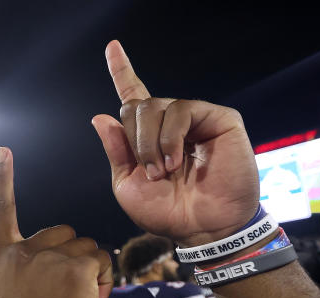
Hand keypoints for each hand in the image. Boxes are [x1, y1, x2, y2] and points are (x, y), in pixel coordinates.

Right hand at [0, 147, 112, 297]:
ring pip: (86, 247)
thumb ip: (22, 270)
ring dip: (90, 271)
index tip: (4, 151)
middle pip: (63, 233)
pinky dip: (103, 281)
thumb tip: (49, 262)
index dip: (4, 179)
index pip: (2, 210)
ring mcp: (49, 256)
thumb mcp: (7, 296)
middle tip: (69, 291)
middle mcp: (22, 250)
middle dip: (73, 257)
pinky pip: (102, 261)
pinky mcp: (76, 267)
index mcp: (0, 256)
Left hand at [91, 40, 260, 246]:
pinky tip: (176, 160)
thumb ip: (116, 152)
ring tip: (164, 171)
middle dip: (135, 139)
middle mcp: (172, 124)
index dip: (122, 70)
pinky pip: (183, 109)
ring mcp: (196, 119)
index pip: (133, 96)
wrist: (202, 229)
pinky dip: (171, 137)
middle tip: (150, 171)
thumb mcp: (129, 186)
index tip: (112, 46)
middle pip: (138, 105)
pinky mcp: (218, 118)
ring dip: (151, 142)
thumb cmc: (168, 213)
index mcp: (149, 137)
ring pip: (157, 106)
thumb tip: (100, 116)